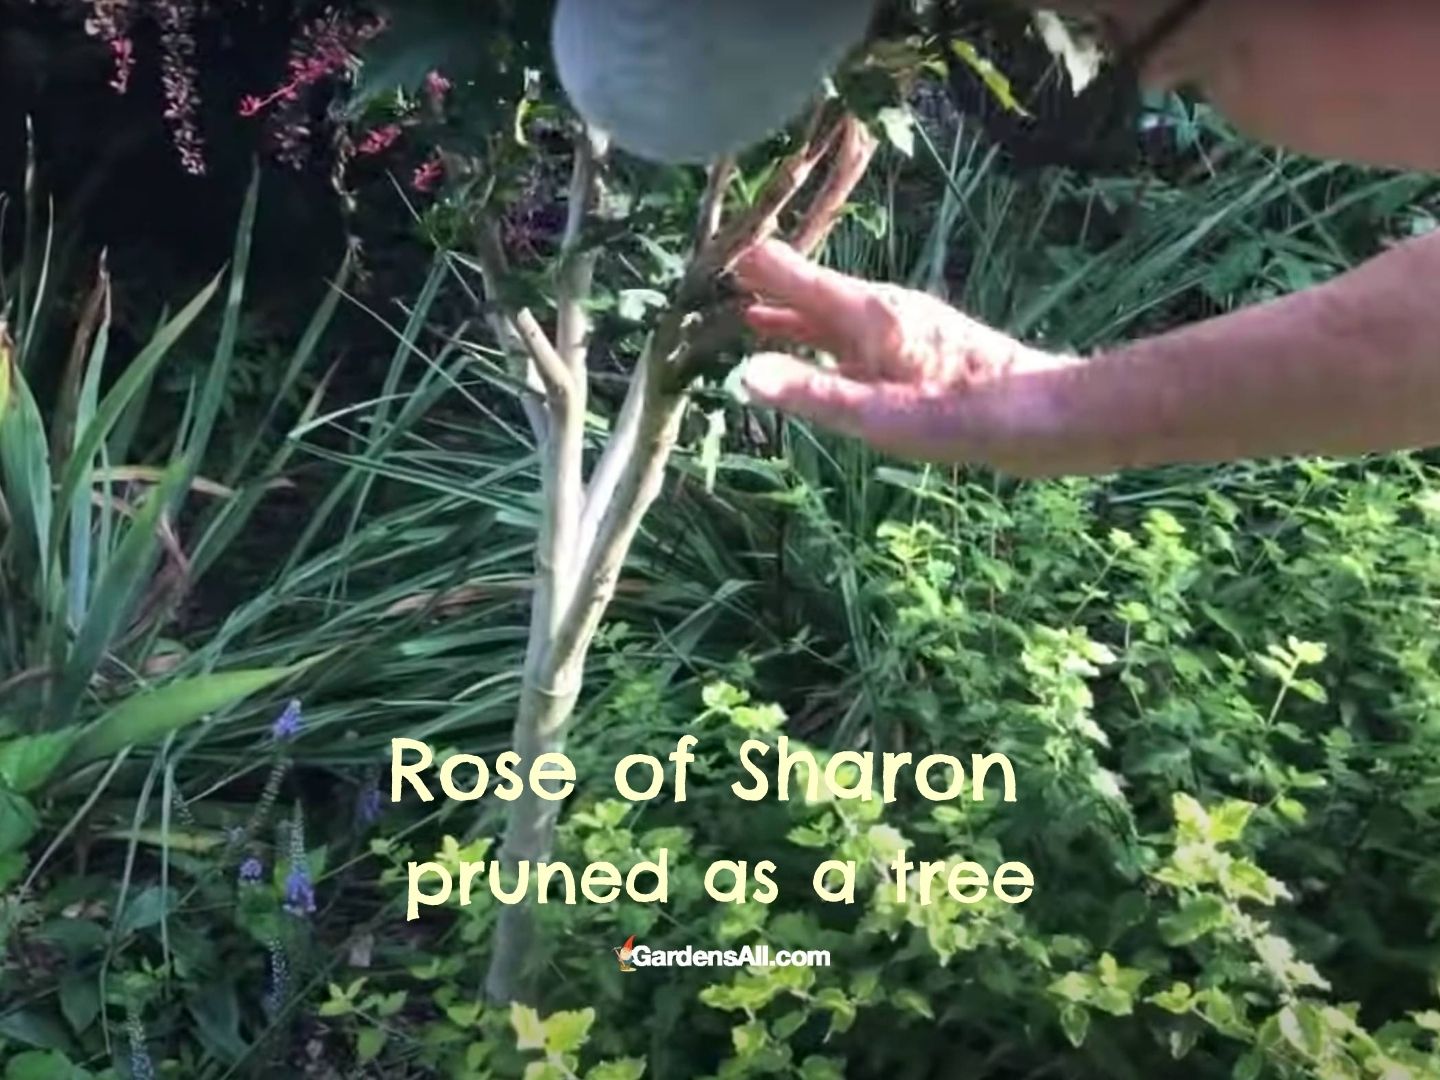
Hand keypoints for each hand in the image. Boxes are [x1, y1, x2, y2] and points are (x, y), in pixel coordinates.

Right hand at [733, 240, 1074, 467]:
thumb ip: (811, 392)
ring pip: (827, 311)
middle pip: (804, 288)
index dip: (742, 268)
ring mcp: (897, 323)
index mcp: (864, 311)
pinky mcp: (913, 343)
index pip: (784, 271)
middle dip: (758, 290)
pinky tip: (811, 348)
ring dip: (785, 313)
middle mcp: (878, 306)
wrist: (1041, 416)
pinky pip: (849, 331)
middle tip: (706, 294)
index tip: (698, 272)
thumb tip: (742, 373)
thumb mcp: (877, 414)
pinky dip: (817, 334)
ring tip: (744, 316)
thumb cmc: (962, 415)